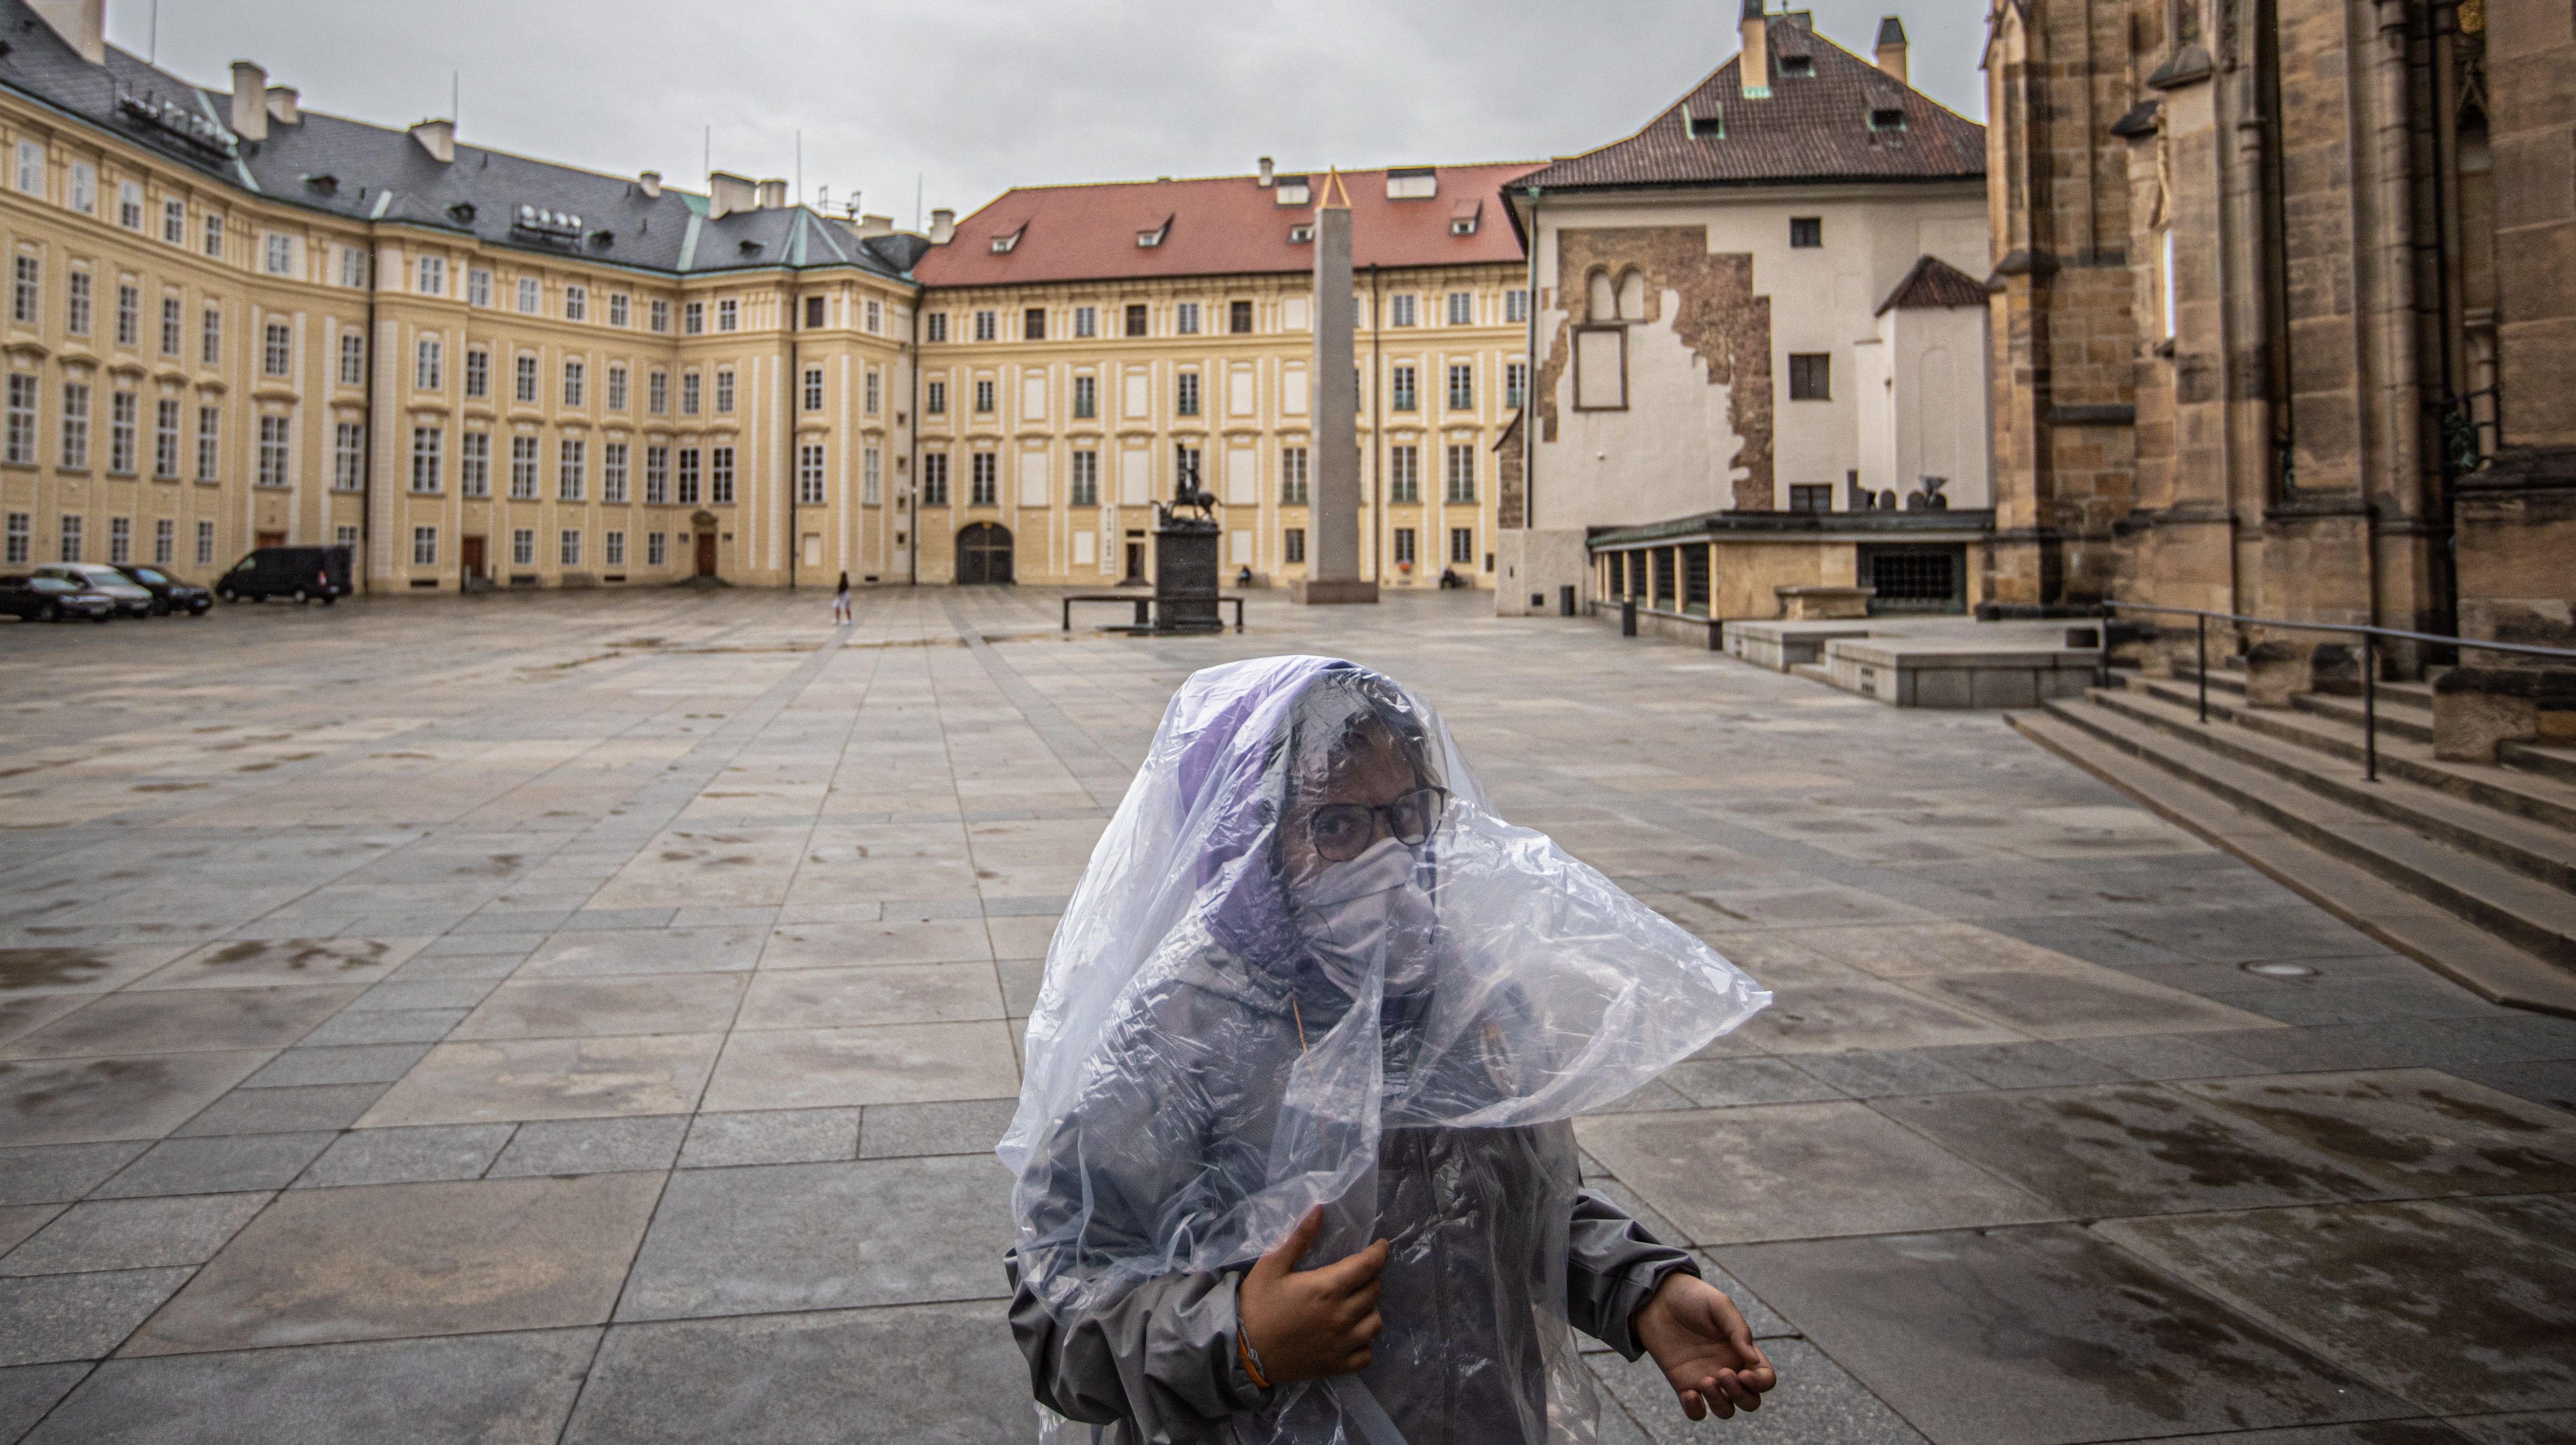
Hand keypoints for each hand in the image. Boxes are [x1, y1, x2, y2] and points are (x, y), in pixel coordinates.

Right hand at [1237, 1208, 1388, 1382]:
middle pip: (1374, 1291)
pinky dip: (1364, 1343)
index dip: (1379, 1252)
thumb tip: (1319, 1209)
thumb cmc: (1256, 1304)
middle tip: (1356, 1275)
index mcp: (1328, 1288)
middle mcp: (1342, 1316)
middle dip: (1370, 1278)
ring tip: (1355, 1305)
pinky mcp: (1337, 1366)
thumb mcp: (1272, 1265)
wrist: (1241, 1351)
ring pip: (1375, 1323)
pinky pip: (1367, 1354)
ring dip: (1369, 1310)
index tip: (1380, 1247)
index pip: (1369, 1265)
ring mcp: (1342, 1344)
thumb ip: (1299, 1238)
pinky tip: (1351, 1335)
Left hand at [1632, 1272, 1775, 1420]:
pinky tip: (1689, 1394)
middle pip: (1749, 1401)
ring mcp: (1706, 1379)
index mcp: (1741, 1351)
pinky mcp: (1683, 1384)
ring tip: (1705, 1381)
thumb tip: (1752, 1359)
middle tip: (1722, 1374)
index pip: (1764, 1378)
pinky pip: (1696, 1412)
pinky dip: (1696, 1411)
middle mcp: (1728, 1368)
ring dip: (1720, 1403)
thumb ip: (1738, 1330)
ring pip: (1725, 1410)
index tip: (1744, 1373)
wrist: (1656, 1298)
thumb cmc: (1691, 1297)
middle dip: (1742, 1396)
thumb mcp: (1719, 1305)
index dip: (1760, 1382)